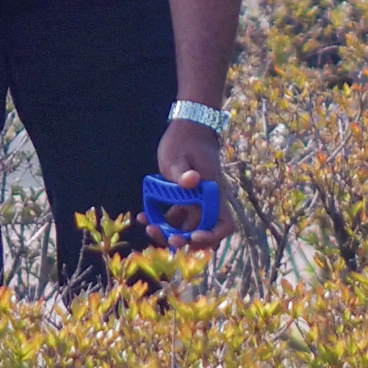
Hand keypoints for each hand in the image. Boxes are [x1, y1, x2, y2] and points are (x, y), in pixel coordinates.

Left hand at [149, 118, 231, 249]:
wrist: (188, 127)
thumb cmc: (185, 140)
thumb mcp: (178, 155)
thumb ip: (182, 172)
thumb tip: (192, 181)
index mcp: (212, 193)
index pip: (223, 224)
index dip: (211, 236)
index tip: (193, 237)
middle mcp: (207, 201)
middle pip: (202, 231)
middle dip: (184, 240)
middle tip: (166, 239)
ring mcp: (195, 201)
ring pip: (186, 227)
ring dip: (170, 232)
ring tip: (150, 228)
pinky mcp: (183, 198)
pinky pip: (175, 216)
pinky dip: (161, 220)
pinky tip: (144, 216)